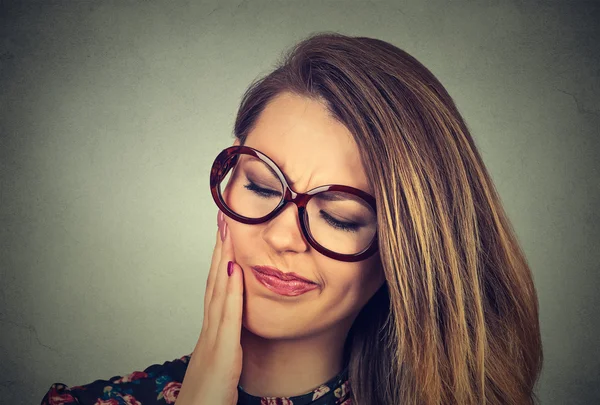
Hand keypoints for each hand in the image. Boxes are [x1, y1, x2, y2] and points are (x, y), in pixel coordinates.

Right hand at [175, 211, 243, 404]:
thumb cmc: (209, 398)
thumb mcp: (222, 365)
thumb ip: (227, 344)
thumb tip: (234, 327)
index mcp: (212, 332)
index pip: (217, 288)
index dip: (221, 260)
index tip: (226, 234)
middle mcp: (209, 330)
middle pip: (214, 281)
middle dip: (220, 248)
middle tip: (224, 217)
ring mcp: (213, 340)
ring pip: (217, 292)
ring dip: (222, 259)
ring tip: (227, 230)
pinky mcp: (221, 354)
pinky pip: (227, 318)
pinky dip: (231, 292)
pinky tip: (234, 270)